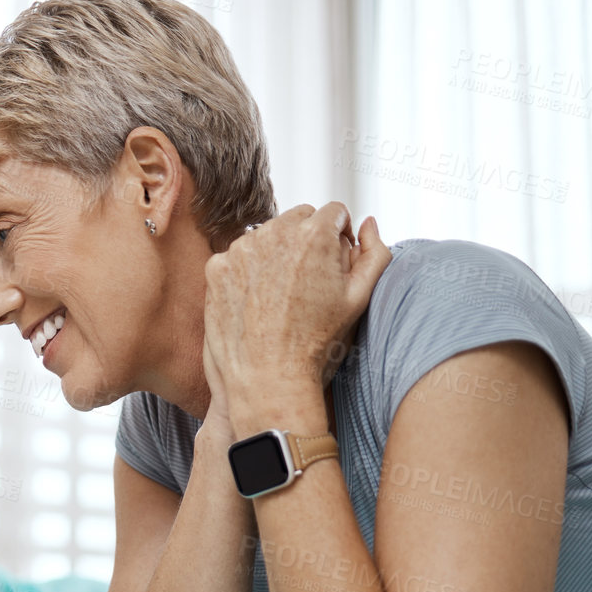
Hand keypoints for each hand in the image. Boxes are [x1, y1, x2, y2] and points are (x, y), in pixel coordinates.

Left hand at [201, 203, 390, 431]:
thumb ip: (375, 253)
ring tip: (282, 295)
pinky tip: (257, 301)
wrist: (267, 378)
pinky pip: (238, 256)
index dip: (339, 236)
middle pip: (299, 219)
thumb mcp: (359, 298)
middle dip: (308, 240)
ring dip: (276, 252)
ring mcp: (241, 248)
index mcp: (314, 234)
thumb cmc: (317, 342)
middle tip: (309, 280)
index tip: (334, 263)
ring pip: (267, 235)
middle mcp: (275, 232)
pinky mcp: (217, 267)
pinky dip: (248, 270)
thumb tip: (368, 222)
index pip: (334, 213)